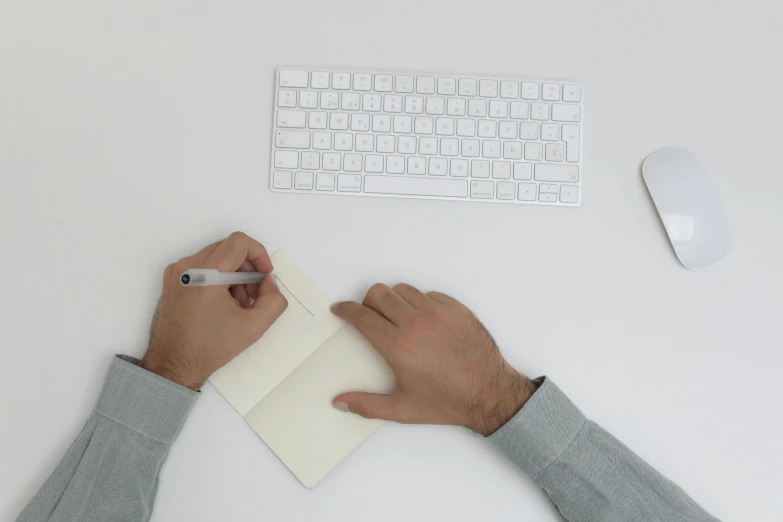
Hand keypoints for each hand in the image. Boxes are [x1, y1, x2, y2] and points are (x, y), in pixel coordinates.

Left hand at [141, 232, 287, 389]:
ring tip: (238, 305)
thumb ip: (273, 300)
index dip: (259, 254)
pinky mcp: (172, 281)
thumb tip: (269, 283)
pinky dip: (218, 280)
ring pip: (216, 258)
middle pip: (228, 249)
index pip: (239, 242)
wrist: (172, 365)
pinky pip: (201, 268)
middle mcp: (186, 267)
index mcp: (204, 274)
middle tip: (254, 295)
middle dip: (248, 269)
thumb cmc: (209, 348)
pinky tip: (222, 305)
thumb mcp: (254, 326)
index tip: (265, 275)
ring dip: (234, 276)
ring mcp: (175, 273)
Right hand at [331, 284, 535, 435]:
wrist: (489, 393)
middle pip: (378, 293)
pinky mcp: (456, 309)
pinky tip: (423, 320)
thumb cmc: (447, 402)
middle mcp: (416, 324)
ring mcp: (438, 313)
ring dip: (393, 300)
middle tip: (370, 315)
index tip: (341, 309)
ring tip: (397, 318)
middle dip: (367, 302)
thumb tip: (340, 402)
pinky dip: (420, 302)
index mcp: (398, 346)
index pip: (361, 316)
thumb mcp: (402, 410)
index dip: (345, 310)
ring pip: (402, 289)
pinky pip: (429, 294)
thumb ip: (367, 405)